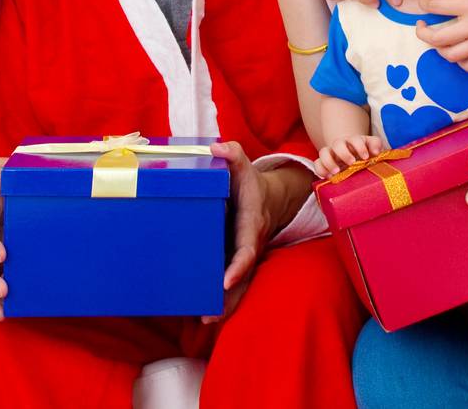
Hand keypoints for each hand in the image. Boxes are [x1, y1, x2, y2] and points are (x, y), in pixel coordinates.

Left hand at [204, 141, 308, 323]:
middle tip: (210, 316)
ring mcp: (242, 255)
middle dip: (229, 298)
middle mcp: (249, 244)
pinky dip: (220, 299)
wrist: (265, 197)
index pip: (247, 249)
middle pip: (242, 276)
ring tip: (204, 320)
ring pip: (238, 285)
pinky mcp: (234, 260)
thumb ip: (232, 153)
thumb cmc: (248, 180)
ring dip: (224, 305)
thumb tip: (217, 147)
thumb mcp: (241, 164)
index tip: (226, 281)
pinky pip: (231, 282)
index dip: (238, 266)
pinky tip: (202, 312)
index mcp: (250, 223)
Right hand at [316, 134, 384, 176]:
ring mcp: (330, 154)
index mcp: (353, 142)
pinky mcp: (324, 163)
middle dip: (344, 153)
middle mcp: (340, 145)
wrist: (352, 158)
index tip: (366, 157)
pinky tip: (327, 177)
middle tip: (351, 163)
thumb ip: (375, 145)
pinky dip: (320, 170)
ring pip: (323, 152)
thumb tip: (376, 152)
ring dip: (329, 162)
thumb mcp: (371, 148)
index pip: (355, 139)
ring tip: (336, 172)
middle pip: (338, 144)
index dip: (359, 146)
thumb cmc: (364, 154)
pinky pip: (317, 164)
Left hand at [416, 0, 467, 69]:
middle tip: (421, 27)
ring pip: (451, 55)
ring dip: (440, 49)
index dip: (423, 3)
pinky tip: (460, 51)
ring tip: (440, 41)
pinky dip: (460, 61)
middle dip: (422, 33)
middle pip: (437, 37)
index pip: (436, 6)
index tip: (423, 3)